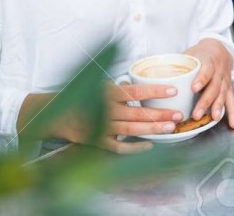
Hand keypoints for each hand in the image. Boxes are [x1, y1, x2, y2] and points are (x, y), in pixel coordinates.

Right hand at [39, 81, 185, 153]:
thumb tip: (142, 86)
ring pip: (133, 130)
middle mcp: (107, 109)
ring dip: (153, 129)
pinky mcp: (98, 141)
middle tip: (178, 114)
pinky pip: (120, 147)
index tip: (173, 89)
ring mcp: (102, 127)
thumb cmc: (81, 97)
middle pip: (138, 112)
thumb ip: (120, 89)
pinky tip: (149, 145)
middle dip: (160, 114)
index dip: (155, 90)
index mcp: (108, 93)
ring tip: (170, 128)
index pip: (136, 91)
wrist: (55, 114)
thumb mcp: (100, 86)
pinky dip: (135, 148)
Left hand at [183, 38, 233, 129]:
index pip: (206, 70)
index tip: (193, 89)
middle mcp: (219, 71)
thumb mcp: (188, 53)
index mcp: (208, 60)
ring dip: (218, 107)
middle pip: (214, 87)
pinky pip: (232, 101)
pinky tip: (232, 124)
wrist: (218, 48)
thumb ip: (174, 65)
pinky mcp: (229, 88)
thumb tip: (152, 76)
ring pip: (222, 94)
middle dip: (205, 101)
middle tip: (196, 114)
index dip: (201, 79)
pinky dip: (233, 113)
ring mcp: (225, 80)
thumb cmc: (199, 53)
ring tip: (213, 118)